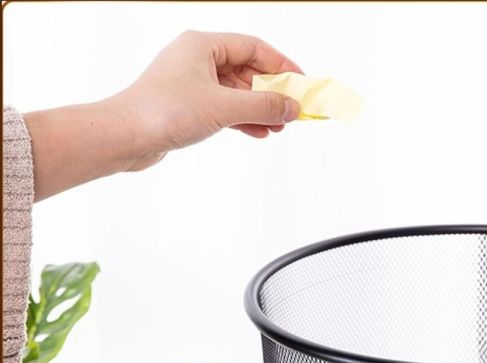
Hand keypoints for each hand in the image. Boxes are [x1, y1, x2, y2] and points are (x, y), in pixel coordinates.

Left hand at [24, 31, 302, 199]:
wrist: (126, 135)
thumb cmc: (165, 112)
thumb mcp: (224, 107)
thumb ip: (263, 107)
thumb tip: (292, 107)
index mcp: (202, 45)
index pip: (253, 48)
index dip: (281, 64)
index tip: (301, 82)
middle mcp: (196, 59)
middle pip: (247, 70)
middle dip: (272, 92)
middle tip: (293, 109)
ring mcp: (192, 83)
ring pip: (237, 92)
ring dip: (260, 109)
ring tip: (280, 126)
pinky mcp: (188, 106)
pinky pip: (225, 108)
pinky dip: (244, 120)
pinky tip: (260, 133)